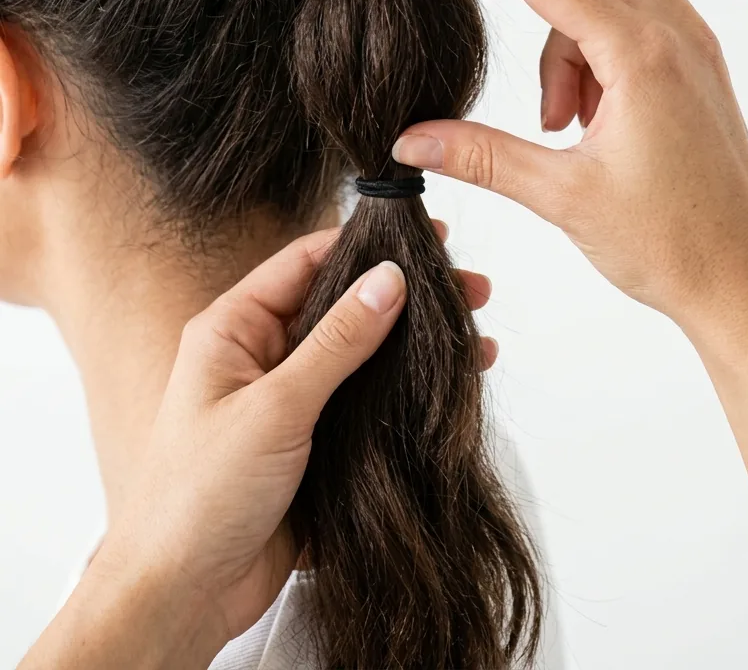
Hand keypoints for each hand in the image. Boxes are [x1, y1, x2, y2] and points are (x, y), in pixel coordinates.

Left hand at [82, 221, 494, 653]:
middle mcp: (262, 358)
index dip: (364, 245)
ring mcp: (290, 404)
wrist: (183, 596)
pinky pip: (366, 408)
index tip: (424, 238)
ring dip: (414, 349)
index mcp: (234, 329)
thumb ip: (336, 343)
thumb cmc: (199, 496)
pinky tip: (448, 392)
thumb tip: (389, 280)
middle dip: (406, 298)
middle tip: (469, 290)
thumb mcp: (273, 407)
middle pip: (343, 308)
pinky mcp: (314, 448)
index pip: (306, 262)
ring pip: (362, 360)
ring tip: (477, 341)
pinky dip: (406, 397)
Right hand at [393, 0, 747, 335]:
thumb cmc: (672, 245)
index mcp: (643, 52)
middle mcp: (673, 30)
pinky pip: (622, 27)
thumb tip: (407, 140)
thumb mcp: (564, 196)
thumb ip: (482, 153)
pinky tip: (575, 124)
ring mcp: (687, 44)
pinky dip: (584, 54)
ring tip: (553, 125)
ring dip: (557, 35)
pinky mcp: (688, 67)